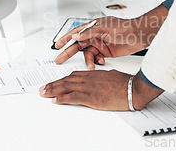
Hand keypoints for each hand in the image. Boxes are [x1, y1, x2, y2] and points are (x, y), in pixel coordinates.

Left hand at [39, 71, 162, 110]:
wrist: (133, 89)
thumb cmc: (127, 83)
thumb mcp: (113, 76)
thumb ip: (106, 76)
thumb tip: (106, 76)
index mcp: (93, 74)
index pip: (72, 76)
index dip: (61, 80)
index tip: (54, 83)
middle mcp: (88, 79)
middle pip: (66, 81)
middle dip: (52, 85)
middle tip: (42, 88)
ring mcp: (88, 87)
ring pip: (65, 87)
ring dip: (52, 91)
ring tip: (43, 93)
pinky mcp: (91, 96)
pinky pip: (72, 97)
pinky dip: (62, 99)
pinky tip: (55, 101)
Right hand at [55, 5, 167, 69]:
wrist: (141, 36)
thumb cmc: (126, 27)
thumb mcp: (105, 29)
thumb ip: (88, 33)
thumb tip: (75, 36)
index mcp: (93, 26)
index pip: (75, 33)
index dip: (65, 39)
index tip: (56, 45)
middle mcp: (95, 35)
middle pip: (78, 45)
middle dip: (68, 52)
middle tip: (59, 59)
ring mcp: (100, 44)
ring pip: (87, 54)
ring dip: (88, 60)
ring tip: (90, 66)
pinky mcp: (106, 52)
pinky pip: (96, 58)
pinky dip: (96, 62)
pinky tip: (100, 62)